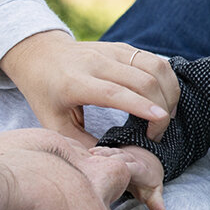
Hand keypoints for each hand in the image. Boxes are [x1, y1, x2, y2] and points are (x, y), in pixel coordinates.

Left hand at [0, 31, 179, 145]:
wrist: (40, 54)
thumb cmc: (46, 93)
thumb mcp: (53, 123)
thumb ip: (79, 142)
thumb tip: (107, 161)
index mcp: (74, 83)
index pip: (113, 92)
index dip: (139, 105)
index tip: (159, 119)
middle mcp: (95, 63)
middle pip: (141, 79)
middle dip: (161, 106)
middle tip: (158, 132)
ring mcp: (111, 51)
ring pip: (154, 66)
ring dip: (169, 91)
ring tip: (166, 116)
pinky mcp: (122, 47)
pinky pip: (154, 60)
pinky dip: (166, 80)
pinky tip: (164, 98)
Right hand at [91, 145, 165, 209]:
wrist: (147, 167)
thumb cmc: (148, 184)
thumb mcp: (153, 194)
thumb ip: (156, 202)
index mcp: (141, 169)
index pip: (133, 167)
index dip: (124, 169)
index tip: (113, 173)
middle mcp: (131, 159)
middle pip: (120, 157)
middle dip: (110, 160)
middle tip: (96, 164)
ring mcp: (122, 154)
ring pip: (111, 152)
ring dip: (101, 154)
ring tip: (89, 157)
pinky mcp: (113, 153)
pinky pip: (105, 150)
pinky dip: (96, 151)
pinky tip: (85, 153)